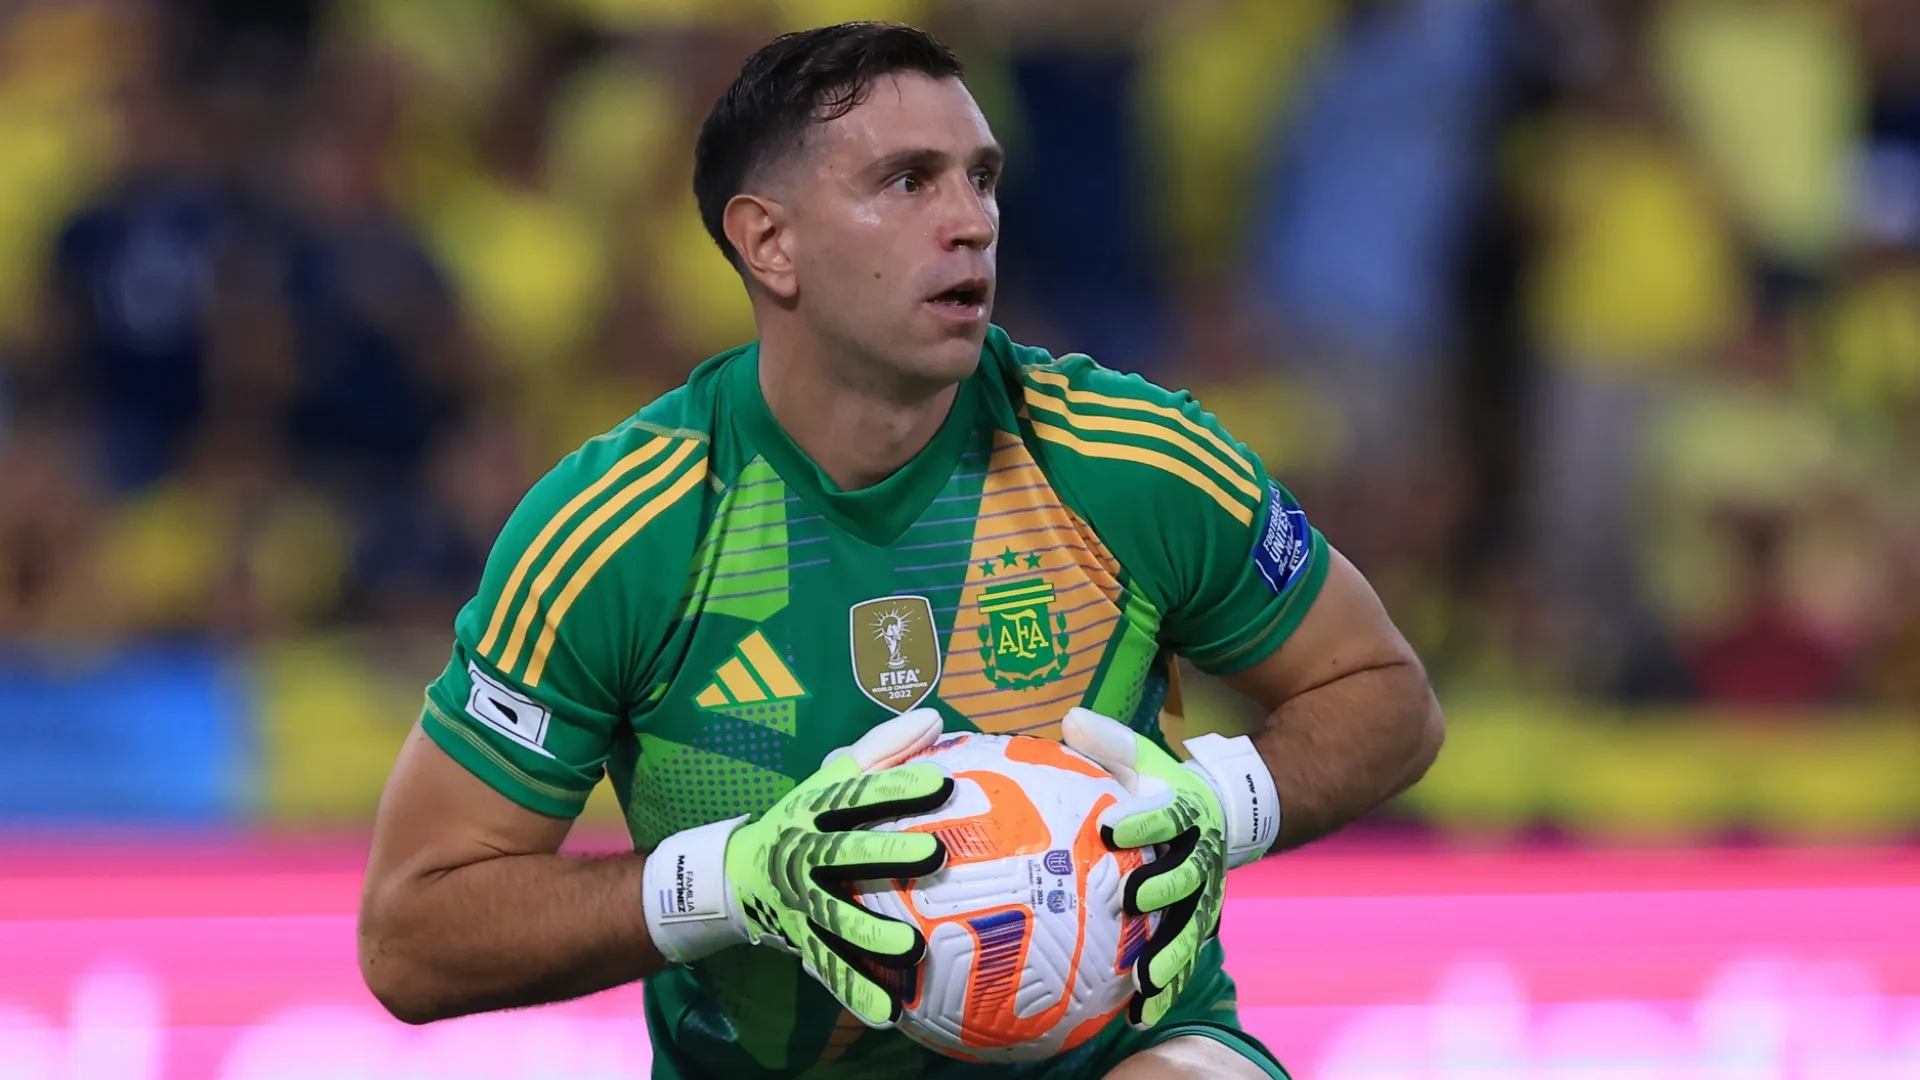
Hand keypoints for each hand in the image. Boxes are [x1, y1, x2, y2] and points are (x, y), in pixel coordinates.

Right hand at [643, 709, 953, 1026]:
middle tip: (935, 853)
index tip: (944, 782)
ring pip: (836, 918)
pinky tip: (890, 1012)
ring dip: (873, 935)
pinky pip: (830, 968)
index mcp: (813, 807)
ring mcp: (798, 900)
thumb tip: (935, 718)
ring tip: (913, 947)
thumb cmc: (803, 819)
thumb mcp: (831, 779)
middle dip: (888, 853)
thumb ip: (883, 751)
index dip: (899, 784)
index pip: (859, 791)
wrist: (731, 875)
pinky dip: (857, 991)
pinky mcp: (800, 940)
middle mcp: (801, 851)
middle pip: (844, 851)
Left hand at [1060, 708, 1278, 1026]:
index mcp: (1186, 811)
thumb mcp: (1142, 757)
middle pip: (1186, 874)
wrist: (1218, 815)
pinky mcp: (1196, 923)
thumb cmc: (1161, 786)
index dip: (1143, 819)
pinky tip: (1142, 1014)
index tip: (1111, 826)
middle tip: (1133, 899)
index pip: (1168, 814)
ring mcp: (1203, 895)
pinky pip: (1184, 960)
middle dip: (1162, 887)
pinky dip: (1168, 988)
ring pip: (1190, 926)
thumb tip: (1070, 720)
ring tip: (1145, 979)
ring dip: (1170, 953)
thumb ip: (1110, 742)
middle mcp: (1200, 856)